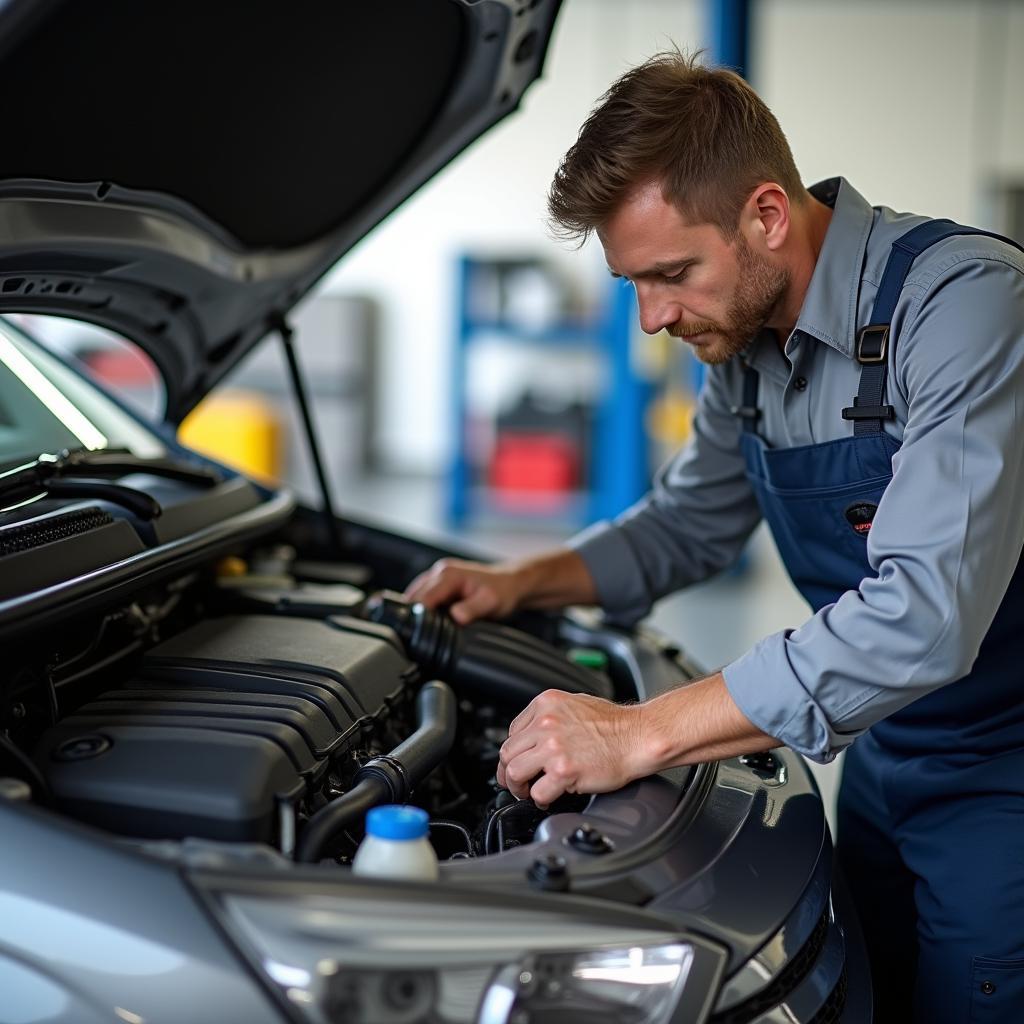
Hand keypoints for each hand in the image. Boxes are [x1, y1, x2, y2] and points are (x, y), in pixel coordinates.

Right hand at [404, 557, 523, 624]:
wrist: (510, 584)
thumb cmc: (502, 591)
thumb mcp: (490, 603)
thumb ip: (472, 609)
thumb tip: (456, 617)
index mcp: (449, 575)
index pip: (423, 597)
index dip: (417, 615)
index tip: (416, 632)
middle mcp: (440, 572)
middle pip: (414, 595)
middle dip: (412, 614)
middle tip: (415, 635)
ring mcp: (438, 576)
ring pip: (415, 594)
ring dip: (415, 610)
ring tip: (419, 629)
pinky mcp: (439, 583)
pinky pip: (423, 595)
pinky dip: (421, 607)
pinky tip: (426, 620)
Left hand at [497, 689, 645, 806]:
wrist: (639, 737)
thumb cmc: (615, 724)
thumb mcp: (575, 704)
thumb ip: (551, 717)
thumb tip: (533, 735)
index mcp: (546, 704)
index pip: (513, 731)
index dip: (514, 752)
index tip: (517, 762)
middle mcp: (546, 722)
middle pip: (508, 752)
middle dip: (508, 772)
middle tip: (517, 783)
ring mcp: (553, 746)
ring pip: (515, 772)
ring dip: (518, 787)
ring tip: (528, 792)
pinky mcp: (563, 770)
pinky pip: (537, 792)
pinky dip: (539, 800)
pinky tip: (548, 799)